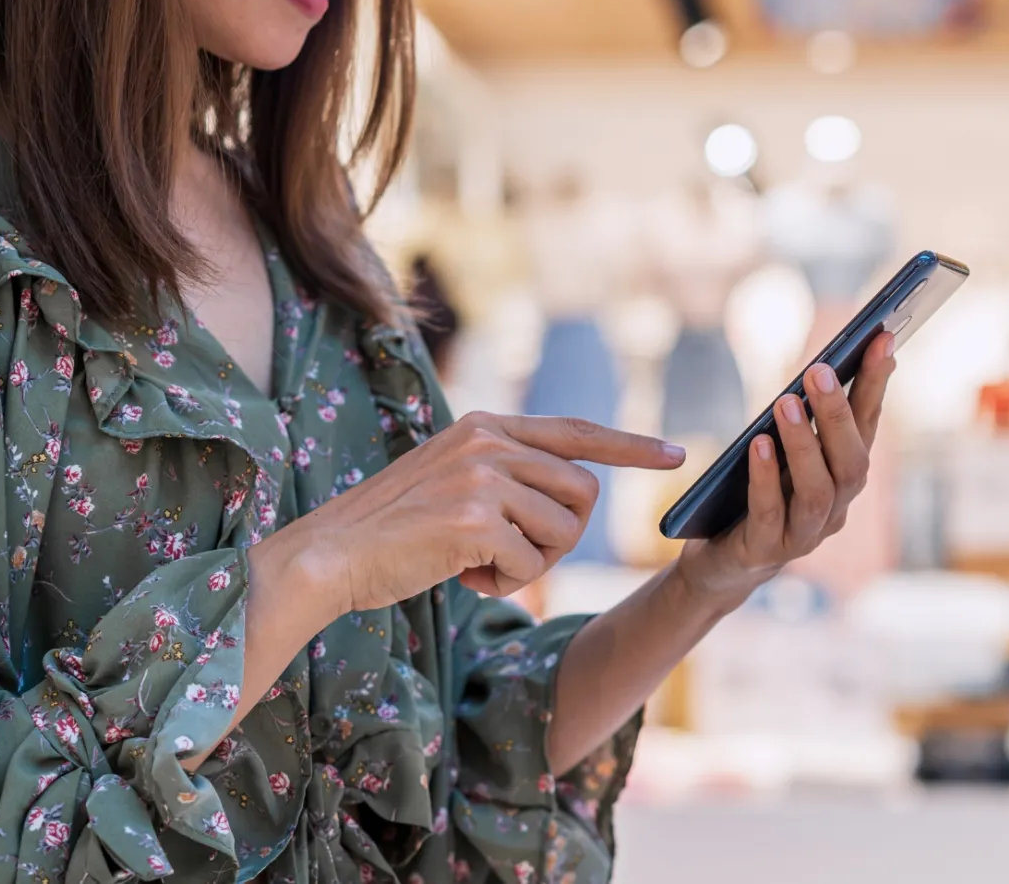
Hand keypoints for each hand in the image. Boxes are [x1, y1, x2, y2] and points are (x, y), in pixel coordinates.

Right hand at [261, 412, 685, 616]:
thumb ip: (508, 475)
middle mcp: (489, 442)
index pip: (576, 431)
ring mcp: (482, 477)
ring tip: (479, 563)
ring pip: (564, 531)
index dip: (631, 446)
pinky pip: (530, 563)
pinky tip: (461, 575)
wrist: (332, 557)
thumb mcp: (455, 482)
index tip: (676, 456)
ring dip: (533, 563)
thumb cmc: (395, 532)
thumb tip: (576, 496)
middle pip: (583, 494)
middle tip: (514, 555)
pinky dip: (504, 582)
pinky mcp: (475, 519)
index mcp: (486, 426)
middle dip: (563, 538)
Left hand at [677, 333, 898, 600]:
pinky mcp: (766, 550)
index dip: (876, 383)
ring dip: (804, 445)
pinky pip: (771, 515)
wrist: (724, 560)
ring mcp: (805, 534)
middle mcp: (836, 507)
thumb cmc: (757, 493)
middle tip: (819, 370)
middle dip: (837, 414)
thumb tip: (828, 362)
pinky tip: (757, 446)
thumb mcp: (784, 449)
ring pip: (818, 491)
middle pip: (852, 462)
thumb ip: (807, 416)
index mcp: (844, 475)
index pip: (867, 425)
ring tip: (785, 404)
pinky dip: (766, 479)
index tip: (881, 338)